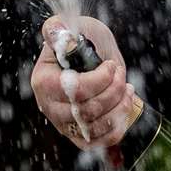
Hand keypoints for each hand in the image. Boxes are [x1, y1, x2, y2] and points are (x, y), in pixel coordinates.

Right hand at [29, 15, 133, 147]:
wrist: (93, 59)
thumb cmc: (83, 42)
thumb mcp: (74, 28)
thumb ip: (59, 28)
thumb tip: (56, 31)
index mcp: (43, 82)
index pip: (74, 90)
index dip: (100, 79)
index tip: (111, 65)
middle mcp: (50, 107)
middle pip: (88, 110)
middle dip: (114, 89)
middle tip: (121, 73)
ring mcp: (64, 124)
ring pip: (96, 126)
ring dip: (120, 105)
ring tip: (127, 88)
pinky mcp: (79, 136)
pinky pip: (100, 142)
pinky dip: (118, 125)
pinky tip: (124, 105)